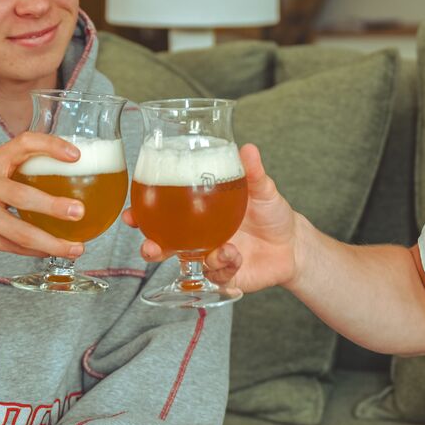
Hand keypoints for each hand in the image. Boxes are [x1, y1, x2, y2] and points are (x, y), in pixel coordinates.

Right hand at [0, 131, 84, 259]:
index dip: (50, 146)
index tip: (75, 156)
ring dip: (52, 243)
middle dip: (53, 206)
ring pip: (20, 232)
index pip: (24, 144)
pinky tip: (53, 251)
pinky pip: (13, 247)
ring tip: (76, 248)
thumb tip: (74, 170)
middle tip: (78, 212)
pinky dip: (36, 251)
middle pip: (22, 197)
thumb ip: (24, 167)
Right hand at [122, 143, 301, 294]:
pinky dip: (224, 265)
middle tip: (150, 247)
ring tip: (210, 254)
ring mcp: (210, 257)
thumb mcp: (263, 190)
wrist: (294, 245)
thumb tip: (248, 148)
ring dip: (192, 259)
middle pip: (164, 244)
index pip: (163, 212)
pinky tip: (234, 255)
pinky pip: (216, 275)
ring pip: (187, 264)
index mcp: (199, 212)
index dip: (143, 214)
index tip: (130, 213)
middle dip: (151, 247)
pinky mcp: (225, 276)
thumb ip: (253, 172)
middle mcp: (198, 236)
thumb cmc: (272, 214)